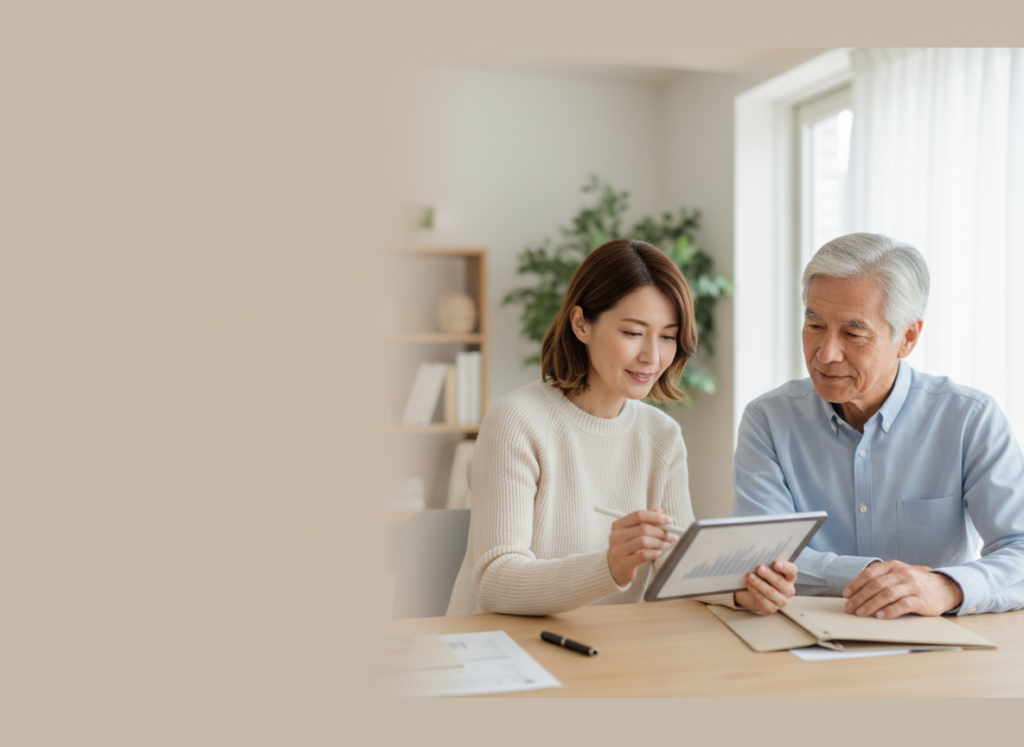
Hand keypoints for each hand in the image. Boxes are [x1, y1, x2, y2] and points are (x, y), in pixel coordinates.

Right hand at [606, 508, 678, 586]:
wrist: (615, 569)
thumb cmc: (627, 548)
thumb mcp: (633, 532)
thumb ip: (645, 520)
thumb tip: (659, 510)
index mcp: (618, 524)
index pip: (638, 515)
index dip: (656, 516)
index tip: (669, 520)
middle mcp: (616, 536)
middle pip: (643, 528)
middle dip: (661, 531)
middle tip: (672, 535)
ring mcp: (618, 550)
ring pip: (644, 541)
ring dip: (659, 542)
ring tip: (667, 544)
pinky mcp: (623, 563)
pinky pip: (643, 555)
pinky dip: (654, 553)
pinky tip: (659, 552)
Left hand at [734, 560, 797, 613]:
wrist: (750, 592)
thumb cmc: (760, 577)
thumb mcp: (765, 568)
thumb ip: (766, 562)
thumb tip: (758, 555)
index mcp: (789, 577)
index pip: (792, 571)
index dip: (785, 567)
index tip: (775, 563)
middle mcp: (788, 590)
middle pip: (780, 582)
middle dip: (769, 574)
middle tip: (759, 568)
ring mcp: (781, 600)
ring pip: (770, 591)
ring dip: (759, 583)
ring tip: (749, 576)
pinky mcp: (771, 608)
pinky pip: (763, 599)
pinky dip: (754, 590)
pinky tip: (748, 584)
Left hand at [842, 560, 962, 618]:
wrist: (945, 588)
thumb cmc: (916, 583)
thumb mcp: (898, 575)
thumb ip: (881, 579)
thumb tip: (856, 592)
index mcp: (893, 566)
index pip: (869, 573)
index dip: (855, 584)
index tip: (846, 595)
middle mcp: (901, 574)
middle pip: (875, 585)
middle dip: (859, 597)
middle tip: (850, 608)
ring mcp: (912, 586)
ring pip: (887, 594)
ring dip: (871, 605)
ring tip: (861, 613)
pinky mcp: (921, 600)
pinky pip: (902, 605)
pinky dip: (889, 610)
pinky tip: (880, 616)